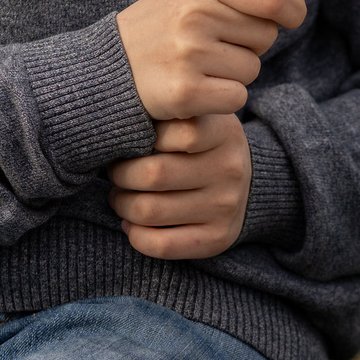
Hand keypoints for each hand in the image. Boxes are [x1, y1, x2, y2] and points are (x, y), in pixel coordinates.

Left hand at [107, 113, 250, 258]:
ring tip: (120, 196)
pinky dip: (135, 235)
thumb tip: (118, 124)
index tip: (134, 139)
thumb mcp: (195, 117)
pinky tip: (132, 223)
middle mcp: (230, 169)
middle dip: (121, 175)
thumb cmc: (201, 145)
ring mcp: (226, 206)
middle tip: (115, 172)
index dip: (145, 135)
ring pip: (150, 211)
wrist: (244, 183)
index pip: (179, 132)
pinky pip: (162, 244)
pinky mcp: (218, 238)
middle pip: (154, 174)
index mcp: (223, 132)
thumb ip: (165, 114)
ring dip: (122, 205)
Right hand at [117, 0, 305, 119]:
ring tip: (199, 66)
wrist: (107, 69)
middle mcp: (195, 16)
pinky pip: (237, 97)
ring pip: (252, 69)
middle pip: (266, 36)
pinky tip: (196, 89)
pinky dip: (223, 98)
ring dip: (234, 73)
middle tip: (214, 44)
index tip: (291, 17)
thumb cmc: (162, 27)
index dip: (292, 9)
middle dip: (250, 43)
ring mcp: (189, 55)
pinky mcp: (186, 93)